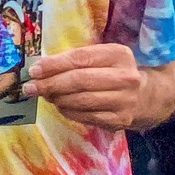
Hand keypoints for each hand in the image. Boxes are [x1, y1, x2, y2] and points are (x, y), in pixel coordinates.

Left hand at [22, 43, 141, 130]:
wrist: (144, 96)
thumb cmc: (112, 72)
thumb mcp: (100, 57)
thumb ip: (73, 59)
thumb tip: (40, 68)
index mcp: (118, 54)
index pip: (80, 58)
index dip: (54, 64)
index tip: (34, 70)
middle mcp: (125, 77)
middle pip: (80, 80)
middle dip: (51, 84)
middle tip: (30, 87)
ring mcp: (124, 101)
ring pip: (81, 101)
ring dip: (57, 99)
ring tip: (45, 95)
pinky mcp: (120, 120)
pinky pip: (86, 116)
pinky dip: (68, 111)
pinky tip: (60, 106)